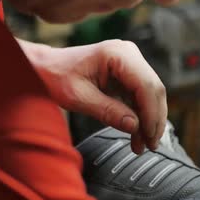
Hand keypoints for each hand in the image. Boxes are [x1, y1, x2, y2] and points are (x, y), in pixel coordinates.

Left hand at [19, 39, 166, 153]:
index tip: (148, 136)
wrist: (45, 67)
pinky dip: (140, 115)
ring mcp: (130, 62)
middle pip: (154, 89)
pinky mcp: (128, 72)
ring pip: (151, 94)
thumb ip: (107, 111)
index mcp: (117, 53)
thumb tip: (134, 126)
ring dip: (149, 120)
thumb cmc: (56, 76)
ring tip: (142, 145)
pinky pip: (141, 95)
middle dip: (154, 119)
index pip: (145, 84)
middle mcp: (128, 53)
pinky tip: (137, 134)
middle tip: (150, 145)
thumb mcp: (78, 97)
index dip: (151, 113)